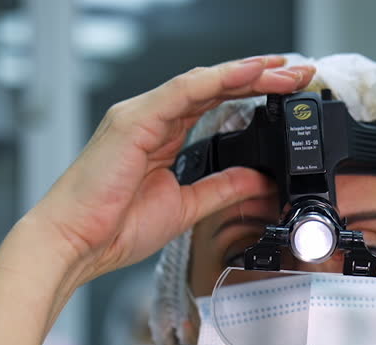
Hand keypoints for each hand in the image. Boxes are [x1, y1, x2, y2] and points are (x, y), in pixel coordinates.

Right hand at [29, 55, 312, 282]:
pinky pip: (181, 92)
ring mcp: (140, 116)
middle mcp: (152, 119)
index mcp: (161, 136)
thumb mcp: (187, 207)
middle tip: (299, 73)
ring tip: (284, 69)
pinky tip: (246, 74)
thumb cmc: (114, 228)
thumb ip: (222, 188)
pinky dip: (216, 81)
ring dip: (246, 73)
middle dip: (259, 77)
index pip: (215, 103)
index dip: (252, 93)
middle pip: (214, 86)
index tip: (287, 92)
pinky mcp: (132, 122)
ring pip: (202, 82)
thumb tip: (258, 180)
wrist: (76, 244)